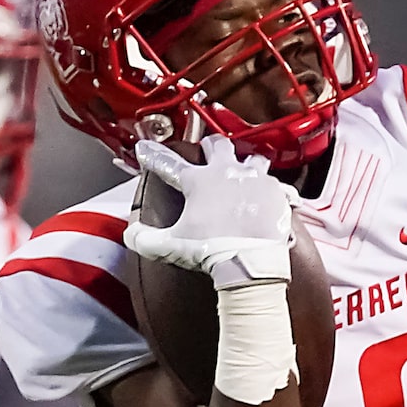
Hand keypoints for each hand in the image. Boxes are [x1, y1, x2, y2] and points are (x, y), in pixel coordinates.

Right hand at [124, 135, 293, 288]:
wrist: (249, 261)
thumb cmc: (211, 250)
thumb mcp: (170, 247)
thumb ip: (145, 240)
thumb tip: (131, 235)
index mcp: (198, 181)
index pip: (169, 164)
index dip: (154, 156)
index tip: (145, 149)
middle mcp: (227, 171)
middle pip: (217, 145)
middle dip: (210, 146)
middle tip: (207, 150)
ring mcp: (254, 179)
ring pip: (251, 157)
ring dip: (246, 163)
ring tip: (244, 170)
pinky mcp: (276, 192)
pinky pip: (274, 184)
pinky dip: (269, 190)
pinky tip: (267, 196)